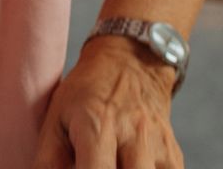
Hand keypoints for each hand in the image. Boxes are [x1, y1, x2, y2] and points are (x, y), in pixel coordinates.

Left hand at [31, 38, 182, 168]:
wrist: (131, 64)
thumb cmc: (85, 93)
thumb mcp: (56, 118)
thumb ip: (48, 160)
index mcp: (98, 125)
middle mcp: (133, 134)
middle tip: (92, 166)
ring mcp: (158, 146)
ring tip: (109, 165)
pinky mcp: (174, 156)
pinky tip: (129, 167)